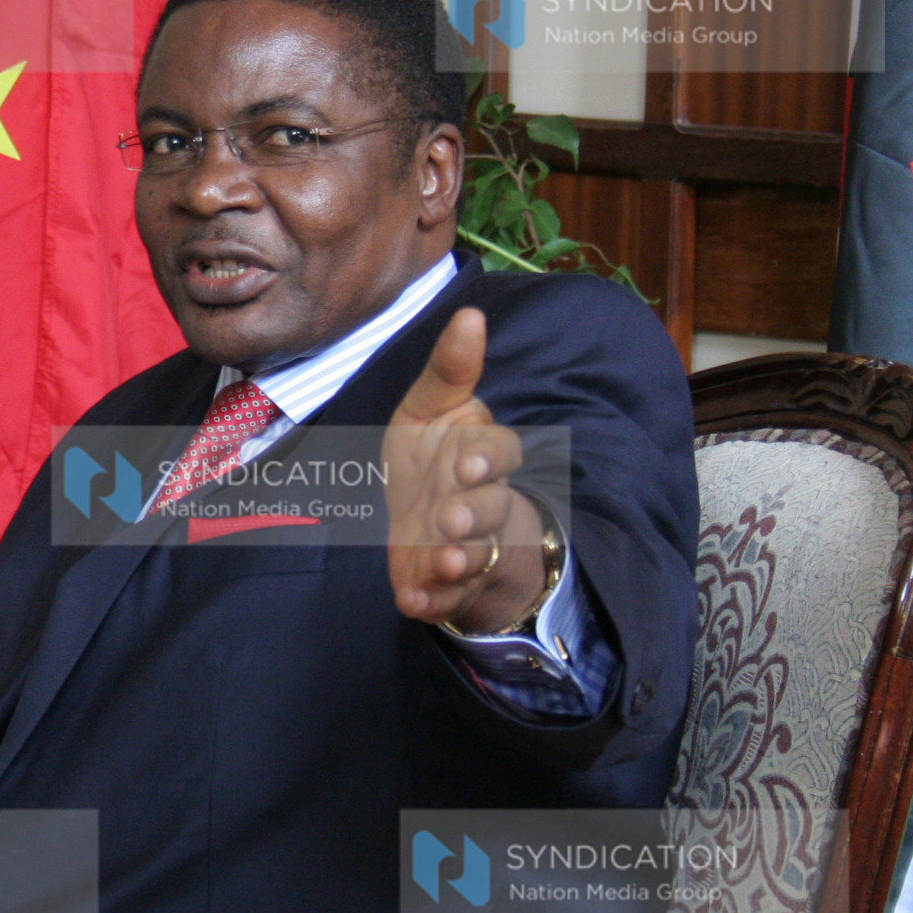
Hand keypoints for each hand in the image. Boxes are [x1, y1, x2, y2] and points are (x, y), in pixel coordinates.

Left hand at [383, 307, 547, 632]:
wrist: (425, 524)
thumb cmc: (430, 458)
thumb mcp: (429, 409)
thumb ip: (449, 370)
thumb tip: (469, 312)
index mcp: (481, 456)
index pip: (499, 452)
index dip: (486, 457)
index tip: (465, 460)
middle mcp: (482, 504)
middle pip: (490, 509)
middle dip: (472, 514)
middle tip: (450, 517)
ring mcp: (467, 548)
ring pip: (474, 556)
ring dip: (458, 559)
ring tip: (440, 559)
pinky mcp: (443, 586)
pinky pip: (444, 597)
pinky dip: (431, 601)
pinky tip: (412, 600)